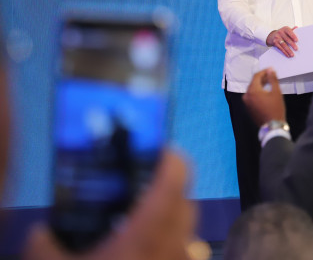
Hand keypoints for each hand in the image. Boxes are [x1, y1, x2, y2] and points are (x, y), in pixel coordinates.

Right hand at [23, 151, 198, 259]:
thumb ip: (43, 246)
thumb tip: (39, 231)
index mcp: (148, 232)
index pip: (175, 178)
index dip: (171, 158)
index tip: (159, 148)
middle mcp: (175, 246)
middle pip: (186, 204)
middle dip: (170, 189)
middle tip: (144, 185)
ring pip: (188, 232)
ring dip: (172, 220)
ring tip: (143, 221)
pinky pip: (185, 257)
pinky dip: (172, 248)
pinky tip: (147, 255)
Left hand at [243, 68, 285, 125]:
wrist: (272, 126)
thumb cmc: (276, 109)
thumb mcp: (276, 92)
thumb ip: (272, 79)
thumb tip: (270, 69)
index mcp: (252, 91)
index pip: (256, 76)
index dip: (264, 71)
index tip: (271, 69)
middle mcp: (246, 96)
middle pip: (253, 83)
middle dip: (262, 78)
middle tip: (271, 76)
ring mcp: (246, 103)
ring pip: (252, 90)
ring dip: (260, 85)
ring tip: (269, 84)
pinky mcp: (248, 108)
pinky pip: (252, 96)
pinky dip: (258, 93)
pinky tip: (265, 93)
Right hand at [266, 26, 297, 57]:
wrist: (272, 35)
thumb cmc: (282, 33)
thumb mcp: (287, 30)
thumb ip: (292, 30)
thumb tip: (296, 27)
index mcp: (285, 29)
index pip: (289, 32)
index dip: (293, 36)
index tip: (296, 40)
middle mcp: (280, 32)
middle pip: (287, 39)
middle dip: (292, 44)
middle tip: (296, 49)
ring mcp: (277, 37)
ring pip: (283, 44)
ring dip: (288, 50)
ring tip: (292, 54)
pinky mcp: (275, 43)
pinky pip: (280, 48)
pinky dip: (284, 52)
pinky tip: (288, 55)